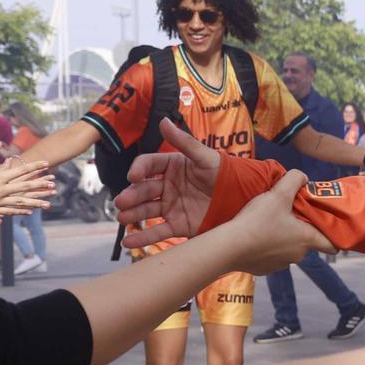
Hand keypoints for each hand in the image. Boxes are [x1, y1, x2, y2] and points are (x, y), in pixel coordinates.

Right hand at [0, 143, 54, 214]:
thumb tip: (0, 142)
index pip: (21, 171)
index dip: (35, 167)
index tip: (47, 164)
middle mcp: (0, 190)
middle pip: (25, 187)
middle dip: (40, 185)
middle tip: (54, 184)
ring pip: (20, 202)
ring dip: (35, 203)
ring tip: (48, 205)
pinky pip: (9, 211)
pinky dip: (20, 211)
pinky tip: (30, 212)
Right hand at [116, 119, 221, 247]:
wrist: (243, 198)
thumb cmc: (224, 172)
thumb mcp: (205, 156)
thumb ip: (184, 141)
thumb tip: (164, 121)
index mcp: (171, 167)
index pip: (148, 165)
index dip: (139, 169)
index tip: (134, 175)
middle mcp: (167, 187)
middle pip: (143, 190)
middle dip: (131, 195)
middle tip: (122, 202)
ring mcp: (171, 206)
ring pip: (147, 211)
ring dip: (133, 215)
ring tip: (123, 218)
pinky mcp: (178, 225)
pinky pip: (158, 231)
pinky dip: (143, 238)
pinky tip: (129, 242)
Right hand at [216, 169, 331, 273]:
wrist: (228, 247)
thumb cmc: (257, 221)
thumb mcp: (278, 193)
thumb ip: (294, 180)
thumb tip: (303, 177)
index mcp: (307, 239)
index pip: (332, 245)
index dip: (333, 236)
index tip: (329, 227)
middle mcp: (298, 255)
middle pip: (307, 242)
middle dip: (301, 230)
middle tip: (289, 214)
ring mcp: (280, 264)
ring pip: (288, 250)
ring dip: (282, 239)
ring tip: (268, 224)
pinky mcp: (263, 269)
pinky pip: (270, 257)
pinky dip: (266, 248)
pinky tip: (255, 236)